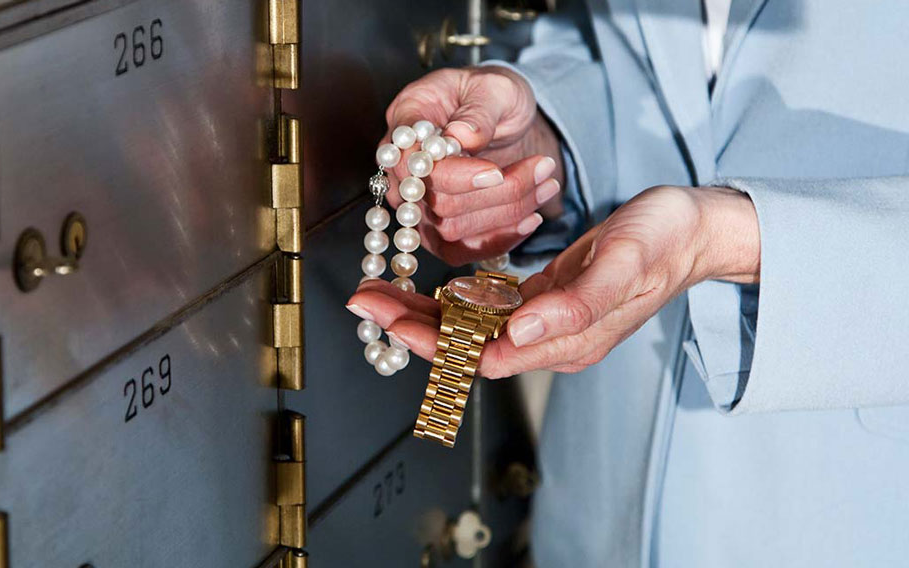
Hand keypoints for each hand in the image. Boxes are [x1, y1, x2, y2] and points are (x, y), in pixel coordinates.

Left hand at [347, 186, 760, 377]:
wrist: (695, 229)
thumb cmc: (665, 240)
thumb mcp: (624, 264)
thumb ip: (575, 306)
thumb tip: (517, 334)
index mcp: (566, 341)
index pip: (481, 354)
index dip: (430, 342)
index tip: (386, 319)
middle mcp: (551, 340)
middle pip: (465, 346)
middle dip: (409, 326)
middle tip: (363, 300)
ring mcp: (546, 323)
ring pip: (470, 328)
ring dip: (421, 314)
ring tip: (377, 293)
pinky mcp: (545, 302)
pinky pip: (487, 311)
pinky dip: (450, 301)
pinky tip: (423, 290)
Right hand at [381, 66, 566, 262]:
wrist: (503, 117)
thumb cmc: (493, 95)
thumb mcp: (496, 87)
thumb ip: (479, 110)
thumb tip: (461, 136)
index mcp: (407, 120)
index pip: (414, 161)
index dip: (455, 174)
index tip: (497, 171)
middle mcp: (402, 166)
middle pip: (436, 200)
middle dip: (497, 192)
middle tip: (543, 168)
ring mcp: (415, 202)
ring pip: (450, 228)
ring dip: (507, 213)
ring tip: (548, 184)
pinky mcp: (434, 228)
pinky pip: (458, 250)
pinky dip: (499, 240)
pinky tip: (531, 218)